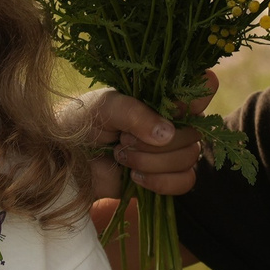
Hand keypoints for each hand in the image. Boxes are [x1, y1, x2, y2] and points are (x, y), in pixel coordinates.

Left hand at [69, 75, 214, 199]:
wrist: (65, 161)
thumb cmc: (82, 123)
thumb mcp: (104, 107)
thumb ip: (134, 113)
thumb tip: (167, 134)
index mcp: (164, 95)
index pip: (204, 87)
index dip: (193, 99)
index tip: (169, 109)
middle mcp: (174, 121)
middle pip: (195, 131)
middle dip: (155, 141)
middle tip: (123, 139)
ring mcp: (172, 151)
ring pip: (189, 158)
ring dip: (151, 161)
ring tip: (122, 157)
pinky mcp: (166, 178)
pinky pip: (185, 181)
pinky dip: (160, 182)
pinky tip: (135, 178)